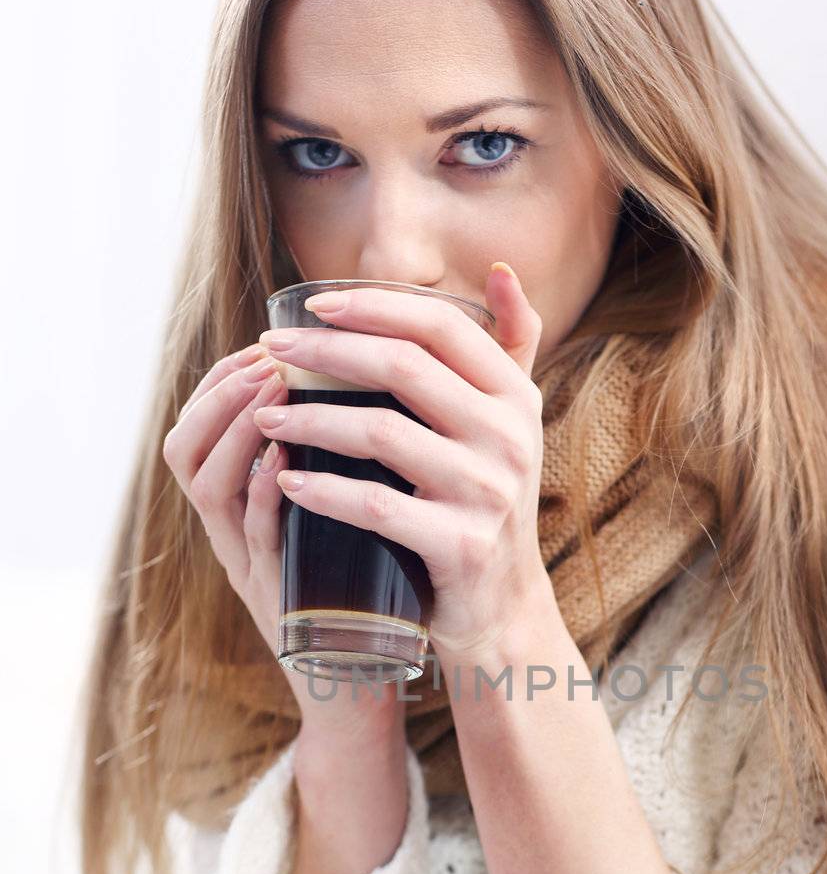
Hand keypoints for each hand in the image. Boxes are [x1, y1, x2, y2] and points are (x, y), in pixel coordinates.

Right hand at [161, 342, 402, 740]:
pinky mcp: (278, 604)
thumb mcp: (338, 516)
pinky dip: (261, 495)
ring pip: (207, 489)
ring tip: (270, 393)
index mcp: (242, 512)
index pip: (201, 429)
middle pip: (185, 451)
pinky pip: (255, 541)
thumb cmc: (364, 594)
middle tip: (265, 358)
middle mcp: (232, 538)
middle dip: (220, 395)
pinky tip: (283, 461)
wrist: (369, 685)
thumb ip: (332, 463)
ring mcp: (250, 571)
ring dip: (235, 433)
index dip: (222, 382)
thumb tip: (362, 387)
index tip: (264, 344)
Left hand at [254, 263, 553, 668]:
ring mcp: (487, 493)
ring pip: (382, 433)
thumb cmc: (487, 501)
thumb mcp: (512, 421)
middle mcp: (509, 437)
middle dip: (325, 353)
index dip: (373, 308)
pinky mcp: (460, 545)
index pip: (440, 326)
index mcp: (515, 396)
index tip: (309, 307)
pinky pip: (377, 507)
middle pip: (404, 368)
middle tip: (271, 352)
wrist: (502, 605)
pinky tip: (284, 481)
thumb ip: (511, 346)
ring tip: (265, 415)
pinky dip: (324, 492)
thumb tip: (499, 268)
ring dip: (311, 420)